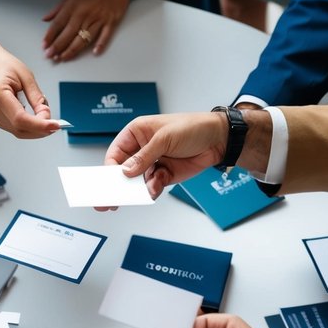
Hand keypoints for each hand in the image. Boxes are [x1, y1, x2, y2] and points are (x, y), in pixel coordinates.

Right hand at [0, 49, 61, 138]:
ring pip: (18, 131)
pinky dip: (28, 127)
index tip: (55, 125)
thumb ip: (37, 98)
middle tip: (56, 124)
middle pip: (19, 128)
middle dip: (40, 129)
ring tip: (45, 117)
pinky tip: (34, 118)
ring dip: (35, 129)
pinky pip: (14, 128)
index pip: (20, 118)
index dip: (39, 125)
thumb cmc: (7, 67)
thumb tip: (46, 116)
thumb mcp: (27, 77)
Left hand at [42, 0, 131, 60]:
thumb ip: (57, 10)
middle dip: (58, 46)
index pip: (58, 23)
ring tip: (64, 57)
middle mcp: (84, 14)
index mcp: (73, 7)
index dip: (50, 35)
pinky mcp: (110, 22)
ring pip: (84, 37)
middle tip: (51, 56)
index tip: (44, 45)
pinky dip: (101, 44)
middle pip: (69, 33)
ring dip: (73, 49)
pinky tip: (95, 52)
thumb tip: (45, 19)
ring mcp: (98, 19)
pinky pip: (105, 35)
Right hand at [104, 113, 226, 198]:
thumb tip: (126, 171)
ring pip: (137, 181)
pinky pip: (152, 186)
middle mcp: (142, 149)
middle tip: (110, 199)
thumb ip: (144, 156)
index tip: (108, 181)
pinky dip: (152, 189)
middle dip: (118, 184)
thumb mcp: (165, 138)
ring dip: (139, 188)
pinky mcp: (164, 174)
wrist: (218, 140)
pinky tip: (156, 187)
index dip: (110, 167)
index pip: (116, 152)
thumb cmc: (192, 127)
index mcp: (137, 133)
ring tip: (144, 190)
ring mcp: (153, 163)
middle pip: (123, 170)